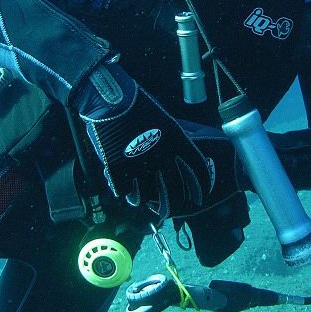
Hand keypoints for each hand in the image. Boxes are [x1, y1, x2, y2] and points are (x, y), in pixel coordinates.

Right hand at [74, 60, 214, 217]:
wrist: (110, 100)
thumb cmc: (136, 105)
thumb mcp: (163, 119)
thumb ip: (171, 141)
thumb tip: (175, 157)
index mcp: (176, 141)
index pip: (197, 168)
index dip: (201, 186)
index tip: (200, 197)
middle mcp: (162, 156)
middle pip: (174, 190)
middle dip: (175, 205)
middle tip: (171, 211)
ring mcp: (140, 165)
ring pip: (148, 196)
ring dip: (147, 202)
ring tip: (144, 202)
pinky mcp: (119, 170)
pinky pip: (125, 191)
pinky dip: (126, 194)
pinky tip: (126, 193)